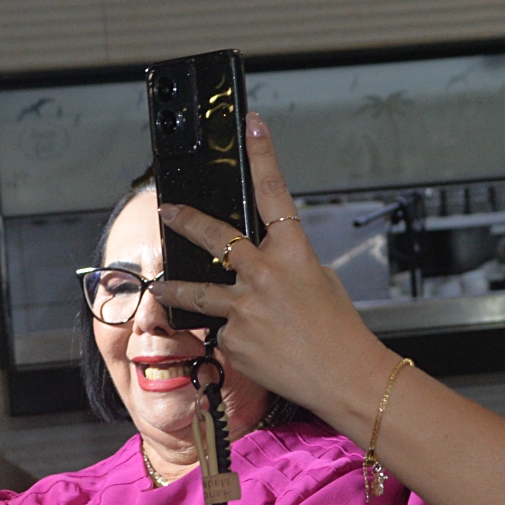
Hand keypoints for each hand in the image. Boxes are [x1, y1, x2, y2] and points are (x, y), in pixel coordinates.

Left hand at [150, 113, 400, 427]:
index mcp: (295, 253)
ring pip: (197, 291)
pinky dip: (235, 336)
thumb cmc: (339, 332)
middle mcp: (264, 275)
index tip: (252, 126)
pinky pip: (224, 331)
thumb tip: (261, 264)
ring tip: (160, 285)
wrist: (344, 377)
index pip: (275, 193)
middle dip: (185, 221)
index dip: (263, 156)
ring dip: (174, 288)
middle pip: (215, 237)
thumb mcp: (321, 282)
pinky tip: (257, 347)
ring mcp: (244, 308)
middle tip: (167, 211)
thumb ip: (288, 265)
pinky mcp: (234, 339)